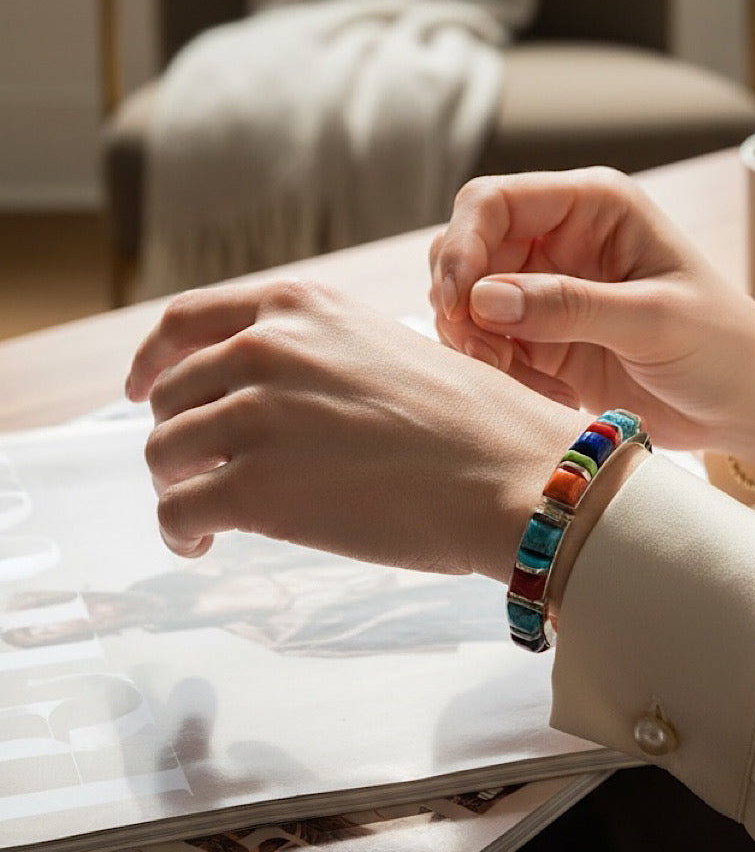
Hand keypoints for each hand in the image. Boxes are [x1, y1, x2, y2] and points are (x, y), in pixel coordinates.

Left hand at [126, 279, 579, 579]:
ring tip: (204, 513)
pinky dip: (179, 531)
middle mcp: (266, 349)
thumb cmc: (474, 421)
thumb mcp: (385, 347)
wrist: (514, 475)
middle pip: (170, 393)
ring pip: (163, 452)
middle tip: (196, 469)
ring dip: (175, 484)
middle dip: (174, 434)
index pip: (185, 322)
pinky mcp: (253, 488)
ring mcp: (255, 416)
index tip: (144, 388)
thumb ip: (316, 355)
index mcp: (299, 307)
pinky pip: (177, 512)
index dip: (153, 358)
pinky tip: (202, 543)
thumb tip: (267, 395)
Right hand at [429, 168, 754, 468]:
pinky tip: (547, 394)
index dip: (462, 244)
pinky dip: (497, 373)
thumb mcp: (654, 320)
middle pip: (467, 249)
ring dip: (475, 343)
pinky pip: (487, 347)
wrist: (749, 405)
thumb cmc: (724, 345)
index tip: (457, 303)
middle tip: (483, 351)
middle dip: (461, 301)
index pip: (493, 202)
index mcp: (592, 206)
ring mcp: (546, 290)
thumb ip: (569, 306)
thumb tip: (482, 299)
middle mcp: (559, 239)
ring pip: (467, 302)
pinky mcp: (541, 339)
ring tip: (520, 379)